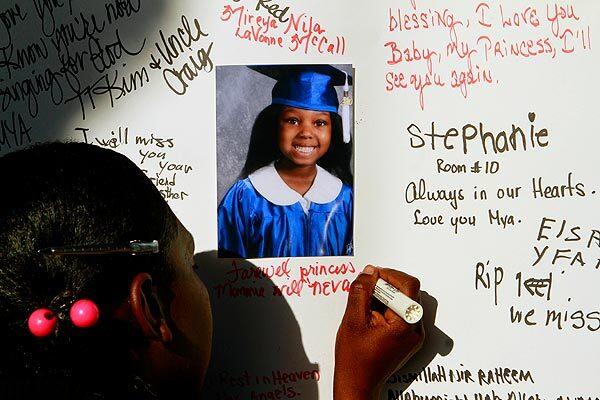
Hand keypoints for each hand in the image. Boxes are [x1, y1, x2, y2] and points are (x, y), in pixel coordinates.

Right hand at [334, 266, 424, 399]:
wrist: (357, 383)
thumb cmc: (355, 359)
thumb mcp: (352, 320)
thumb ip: (361, 292)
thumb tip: (369, 273)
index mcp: (404, 325)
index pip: (409, 286)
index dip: (390, 275)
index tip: (373, 276)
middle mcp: (414, 330)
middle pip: (409, 292)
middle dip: (387, 285)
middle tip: (368, 288)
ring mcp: (413, 334)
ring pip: (405, 301)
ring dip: (387, 296)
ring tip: (368, 305)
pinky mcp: (408, 337)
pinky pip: (402, 312)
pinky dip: (388, 307)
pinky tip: (372, 315)